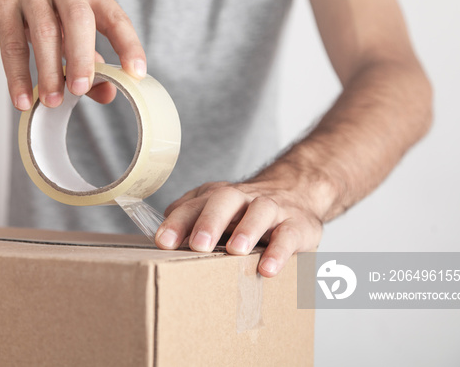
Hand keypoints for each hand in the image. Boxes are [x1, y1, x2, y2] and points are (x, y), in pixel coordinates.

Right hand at [0, 0, 145, 109]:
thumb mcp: (65, 21)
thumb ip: (88, 57)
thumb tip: (107, 93)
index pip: (115, 16)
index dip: (128, 45)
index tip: (135, 73)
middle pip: (79, 19)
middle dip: (82, 59)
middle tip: (81, 91)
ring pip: (44, 32)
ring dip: (49, 72)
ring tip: (52, 101)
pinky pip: (11, 43)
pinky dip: (17, 75)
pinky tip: (23, 98)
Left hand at [154, 169, 329, 276]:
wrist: (298, 192)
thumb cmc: (245, 210)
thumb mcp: (217, 210)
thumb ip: (189, 218)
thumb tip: (160, 236)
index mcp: (217, 196)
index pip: (193, 205)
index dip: (178, 222)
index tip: (163, 241)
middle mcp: (243, 198)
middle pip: (224, 200)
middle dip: (209, 221)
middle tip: (198, 245)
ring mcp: (272, 208)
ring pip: (259, 211)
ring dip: (246, 229)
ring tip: (235, 250)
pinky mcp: (297, 224)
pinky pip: (288, 235)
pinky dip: (279, 251)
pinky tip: (267, 268)